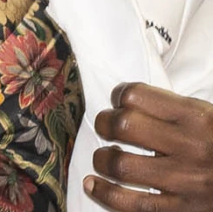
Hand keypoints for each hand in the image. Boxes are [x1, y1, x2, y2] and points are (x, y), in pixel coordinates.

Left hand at [85, 82, 212, 209]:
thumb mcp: (209, 117)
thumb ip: (174, 110)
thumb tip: (128, 101)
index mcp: (197, 118)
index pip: (137, 95)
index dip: (120, 95)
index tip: (120, 101)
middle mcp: (190, 147)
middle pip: (124, 126)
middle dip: (106, 123)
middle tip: (108, 127)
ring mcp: (185, 181)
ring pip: (122, 165)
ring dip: (103, 159)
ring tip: (106, 157)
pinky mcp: (181, 210)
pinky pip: (132, 204)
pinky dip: (105, 193)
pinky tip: (93, 184)